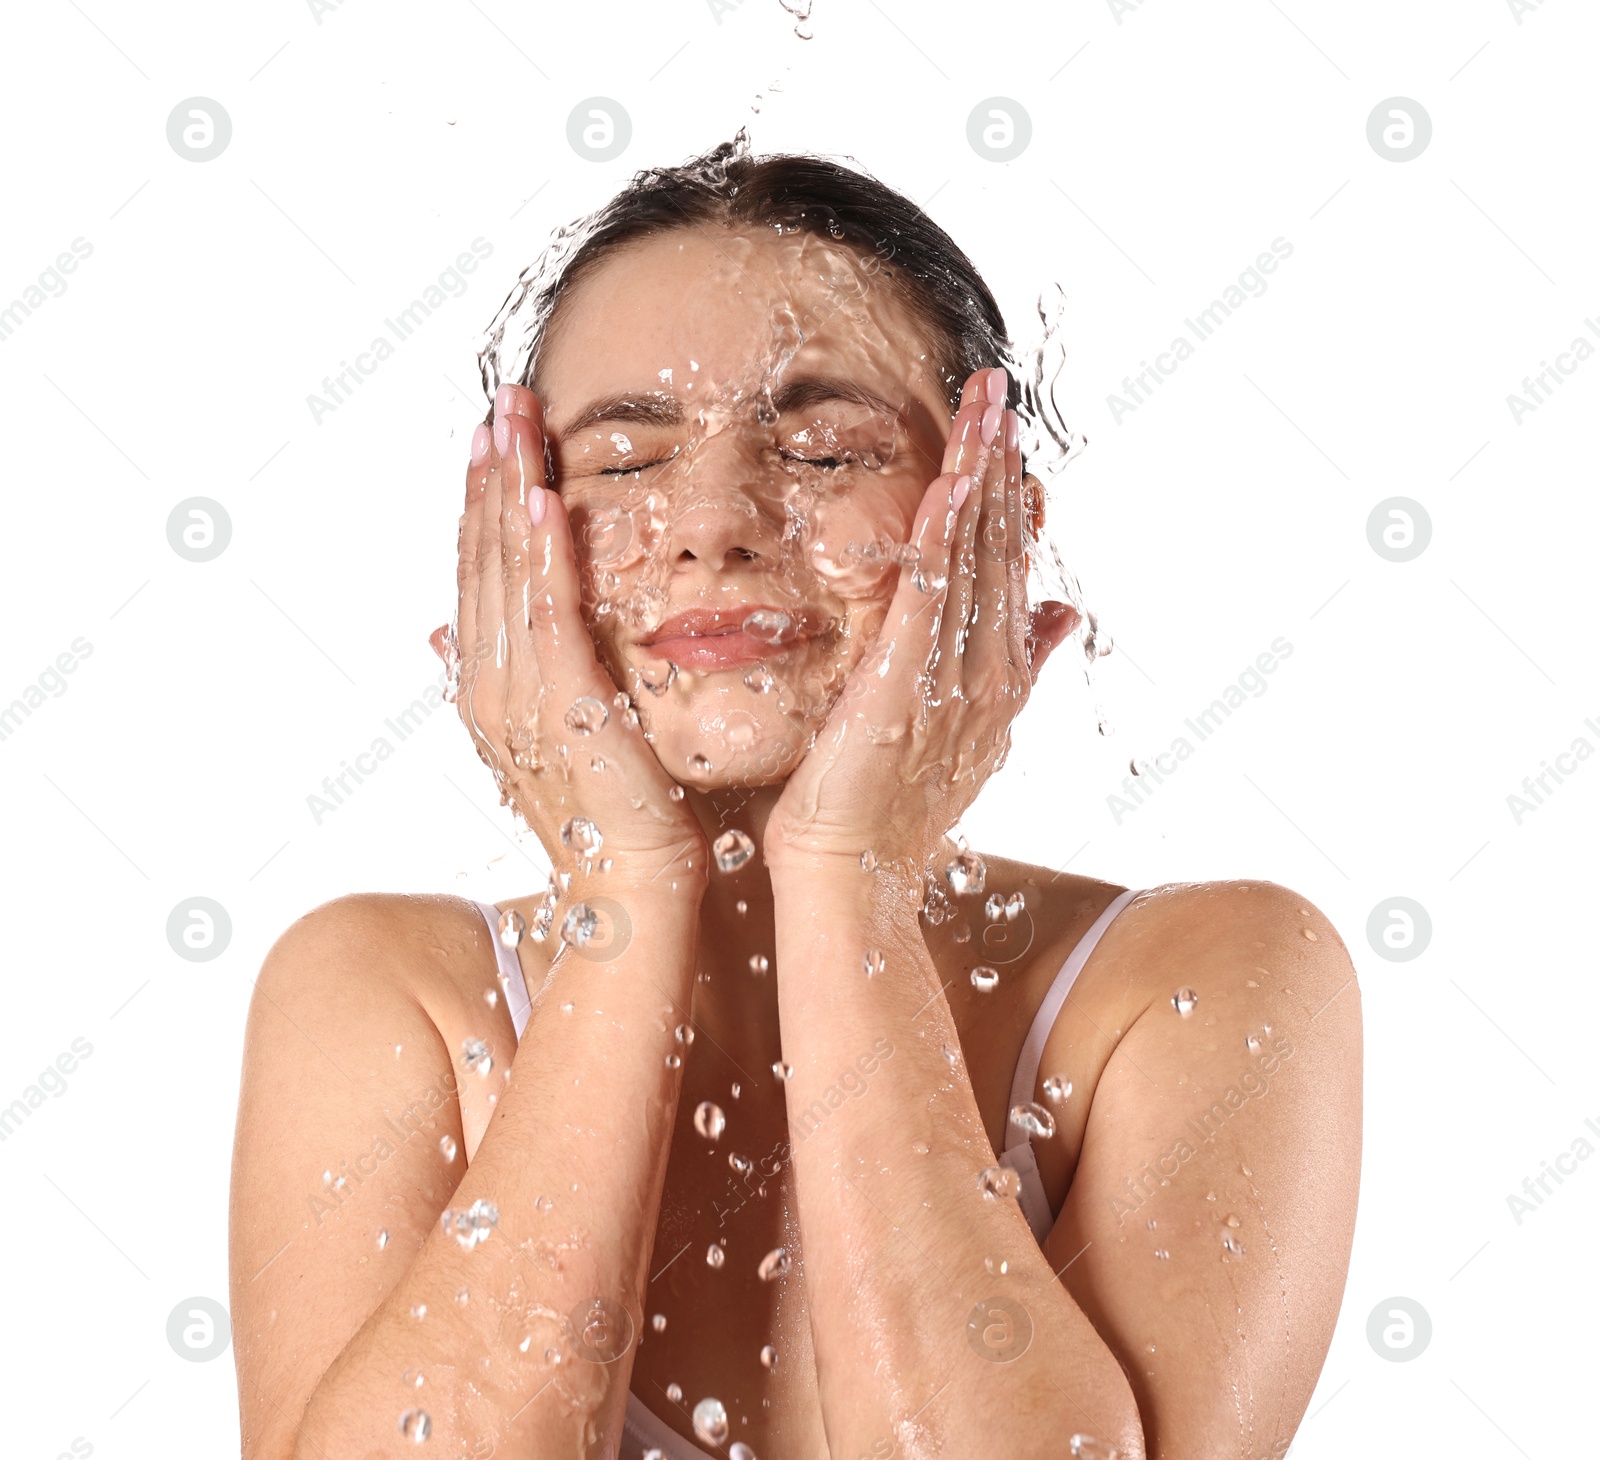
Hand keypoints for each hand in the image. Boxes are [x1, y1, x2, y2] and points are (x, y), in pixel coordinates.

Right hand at [432, 384, 706, 887]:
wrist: (633, 884)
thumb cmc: (608, 813)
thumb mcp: (545, 733)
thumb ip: (500, 672)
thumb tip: (438, 628)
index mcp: (484, 687)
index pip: (476, 574)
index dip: (480, 501)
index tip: (492, 433)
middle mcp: (487, 686)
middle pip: (483, 560)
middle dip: (491, 475)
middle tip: (503, 398)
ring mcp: (518, 697)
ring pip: (507, 573)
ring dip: (509, 491)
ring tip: (516, 419)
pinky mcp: (565, 706)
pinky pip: (548, 615)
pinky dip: (543, 554)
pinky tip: (544, 496)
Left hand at [764, 367, 1078, 870]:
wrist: (856, 871)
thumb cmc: (894, 808)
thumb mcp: (969, 729)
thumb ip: (1018, 667)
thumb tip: (1062, 612)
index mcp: (999, 676)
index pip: (1009, 569)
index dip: (1010, 498)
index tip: (1008, 437)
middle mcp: (988, 670)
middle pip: (998, 548)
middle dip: (999, 464)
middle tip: (997, 389)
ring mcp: (952, 677)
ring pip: (972, 559)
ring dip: (978, 478)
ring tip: (982, 406)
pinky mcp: (904, 687)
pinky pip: (929, 598)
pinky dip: (942, 538)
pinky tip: (947, 483)